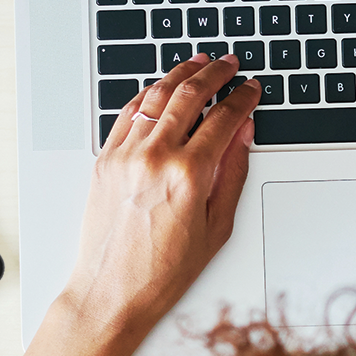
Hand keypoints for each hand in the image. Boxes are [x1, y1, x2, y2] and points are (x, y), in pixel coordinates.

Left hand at [63, 54, 259, 334]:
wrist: (112, 292)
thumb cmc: (164, 271)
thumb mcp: (217, 227)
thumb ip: (233, 173)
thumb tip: (242, 134)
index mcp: (189, 175)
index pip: (224, 119)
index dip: (242, 98)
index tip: (251, 89)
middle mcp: (155, 158)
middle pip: (189, 96)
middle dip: (215, 74)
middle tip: (229, 64)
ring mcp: (125, 155)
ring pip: (156, 96)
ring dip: (180, 74)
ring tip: (197, 63)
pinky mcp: (105, 159)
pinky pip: (127, 113)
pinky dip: (147, 94)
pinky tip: (160, 88)